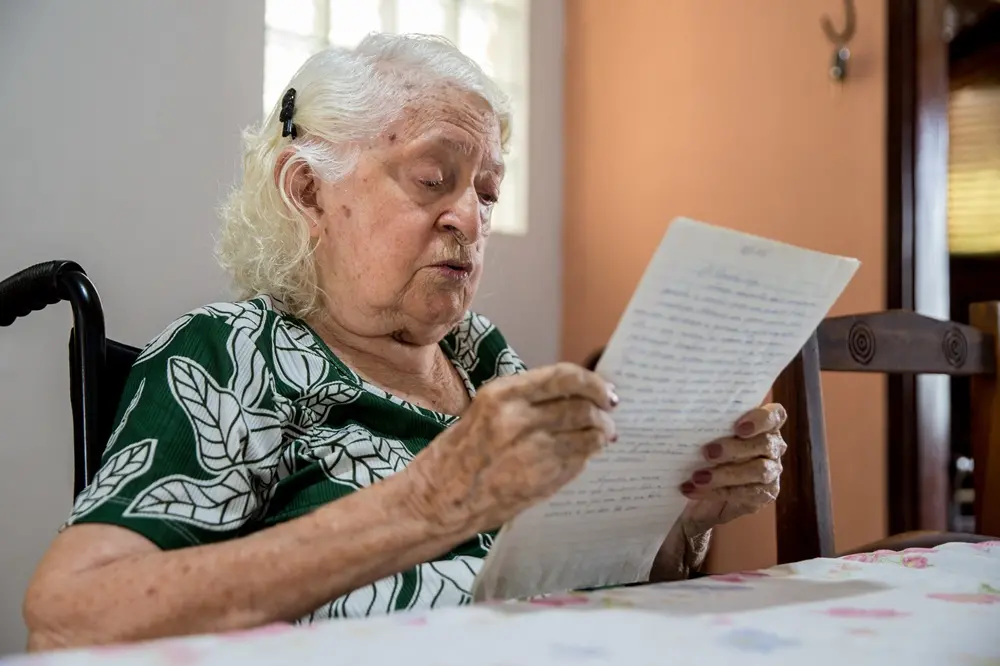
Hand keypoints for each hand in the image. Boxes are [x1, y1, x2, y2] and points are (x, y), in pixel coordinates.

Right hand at [402, 363, 617, 535]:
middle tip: (609, 416)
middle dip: (602, 412)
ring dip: (601, 435)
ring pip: (587, 435)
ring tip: (603, 437)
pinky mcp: (541, 481)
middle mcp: (519, 419)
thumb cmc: (454, 457)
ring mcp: (533, 452)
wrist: (433, 502)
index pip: (564, 377)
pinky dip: (587, 456)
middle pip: (582, 407)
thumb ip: (524, 404)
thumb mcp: (483, 413)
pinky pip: (578, 462)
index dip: (592, 382)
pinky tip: (584, 456)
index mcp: (502, 395)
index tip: (605, 391)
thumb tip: (571, 399)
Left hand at [650, 403, 787, 580]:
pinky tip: (695, 491)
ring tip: (697, 476)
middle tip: (705, 453)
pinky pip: (751, 494)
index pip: (775, 414)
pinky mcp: (761, 497)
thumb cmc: (686, 456)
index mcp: (758, 424)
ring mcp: (769, 474)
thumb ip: (695, 424)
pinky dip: (723, 492)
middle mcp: (770, 448)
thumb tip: (667, 407)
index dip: (760, 417)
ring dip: (726, 473)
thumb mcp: (689, 436)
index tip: (736, 424)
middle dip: (734, 449)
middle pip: (766, 445)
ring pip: (760, 470)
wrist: (681, 495)